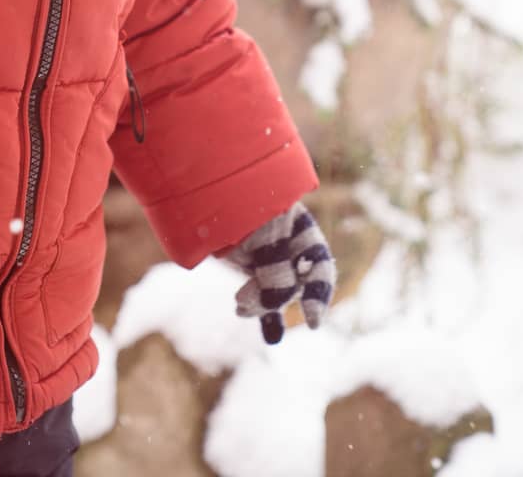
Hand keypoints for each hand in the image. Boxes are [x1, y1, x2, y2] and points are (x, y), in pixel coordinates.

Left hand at [222, 201, 335, 344]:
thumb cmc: (240, 202)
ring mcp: (270, 256)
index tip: (313, 321)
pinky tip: (273, 337)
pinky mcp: (252, 267)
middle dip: (273, 299)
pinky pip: (263, 295)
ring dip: (260, 305)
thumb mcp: (263, 230)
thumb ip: (276, 268)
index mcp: (299, 228)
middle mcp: (289, 244)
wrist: (203, 187)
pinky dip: (264, 314)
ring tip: (238, 306)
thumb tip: (277, 305)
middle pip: (293, 284)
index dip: (319, 293)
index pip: (319, 265)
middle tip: (241, 305)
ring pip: (275, 293)